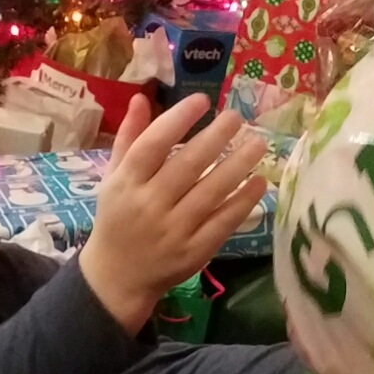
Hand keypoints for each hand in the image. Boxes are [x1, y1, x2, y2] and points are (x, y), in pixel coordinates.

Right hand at [80, 95, 267, 333]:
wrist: (117, 276)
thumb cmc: (117, 217)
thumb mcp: (114, 177)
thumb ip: (129, 138)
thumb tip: (141, 97)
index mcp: (126, 183)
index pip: (152, 145)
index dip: (178, 120)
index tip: (203, 99)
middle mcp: (149, 205)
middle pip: (187, 166)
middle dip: (216, 138)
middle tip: (237, 116)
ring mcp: (173, 231)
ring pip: (211, 192)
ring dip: (238, 165)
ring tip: (258, 142)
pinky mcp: (194, 252)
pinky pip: (223, 222)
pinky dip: (243, 202)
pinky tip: (259, 182)